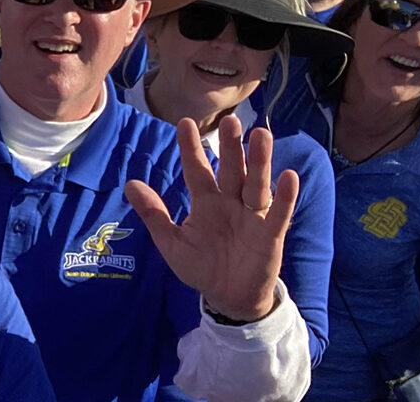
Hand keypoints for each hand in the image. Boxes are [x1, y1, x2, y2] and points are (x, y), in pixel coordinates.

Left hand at [125, 116, 298, 321]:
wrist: (227, 298)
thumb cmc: (202, 267)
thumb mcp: (172, 242)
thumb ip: (154, 213)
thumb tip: (130, 184)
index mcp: (206, 202)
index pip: (197, 170)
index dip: (191, 149)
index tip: (184, 124)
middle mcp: (231, 202)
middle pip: (232, 170)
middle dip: (231, 147)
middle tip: (230, 121)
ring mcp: (252, 216)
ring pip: (256, 184)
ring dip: (260, 162)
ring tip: (261, 136)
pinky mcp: (270, 234)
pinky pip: (278, 213)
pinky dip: (284, 196)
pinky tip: (289, 176)